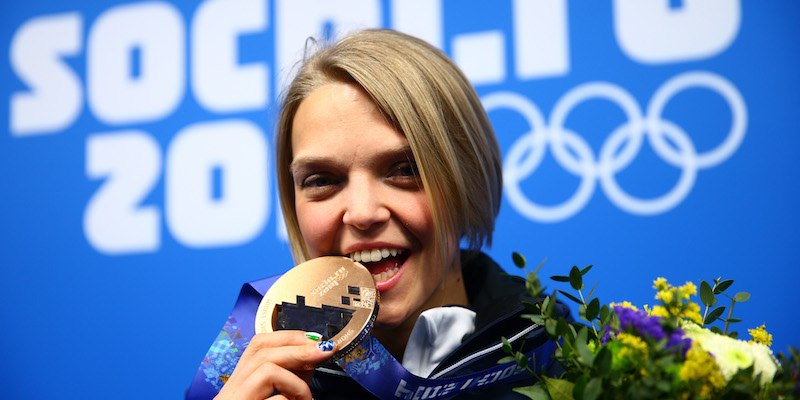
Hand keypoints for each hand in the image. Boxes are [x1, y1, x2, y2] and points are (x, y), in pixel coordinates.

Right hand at [214, 331, 337, 399]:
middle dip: (298, 347)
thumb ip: (288, 380)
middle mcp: (230, 392)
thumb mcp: (275, 397)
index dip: (289, 336)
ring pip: (266, 368)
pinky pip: (274, 398)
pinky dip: (291, 398)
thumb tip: (313, 358)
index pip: (258, 345)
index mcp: (239, 386)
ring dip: (297, 379)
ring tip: (307, 398)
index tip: (316, 340)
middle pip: (261, 350)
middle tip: (326, 351)